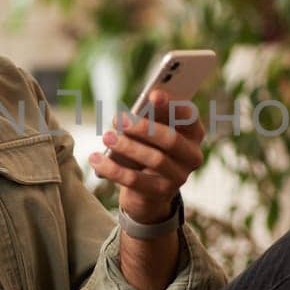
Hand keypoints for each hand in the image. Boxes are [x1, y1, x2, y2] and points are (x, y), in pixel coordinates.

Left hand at [88, 90, 205, 224]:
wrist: (147, 192)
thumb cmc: (148, 149)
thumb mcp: (151, 132)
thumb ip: (150, 118)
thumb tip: (134, 109)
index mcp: (194, 133)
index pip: (189, 116)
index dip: (172, 105)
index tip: (152, 95)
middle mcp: (192, 156)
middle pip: (171, 139)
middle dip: (143, 128)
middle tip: (118, 119)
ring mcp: (179, 177)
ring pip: (155, 160)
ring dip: (127, 147)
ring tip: (106, 137)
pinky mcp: (161, 194)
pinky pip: (135, 181)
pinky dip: (113, 169)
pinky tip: (96, 159)